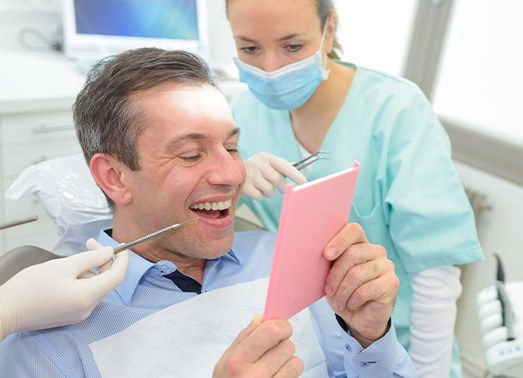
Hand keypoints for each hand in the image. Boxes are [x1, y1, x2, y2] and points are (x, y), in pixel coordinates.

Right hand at [0, 239, 128, 339]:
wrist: (6, 310)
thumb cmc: (32, 286)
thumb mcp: (64, 265)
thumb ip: (91, 258)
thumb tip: (110, 252)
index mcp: (89, 296)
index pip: (118, 277)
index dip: (123, 260)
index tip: (122, 246)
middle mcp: (88, 309)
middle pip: (107, 281)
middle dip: (103, 260)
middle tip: (90, 243)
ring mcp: (79, 314)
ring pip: (95, 286)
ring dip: (92, 269)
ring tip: (74, 258)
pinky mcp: (70, 315)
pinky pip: (85, 294)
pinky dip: (83, 279)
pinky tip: (68, 272)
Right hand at [213, 315, 303, 376]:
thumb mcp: (226, 360)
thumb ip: (244, 337)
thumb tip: (261, 318)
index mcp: (238, 360)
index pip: (272, 331)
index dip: (281, 326)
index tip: (280, 329)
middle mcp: (254, 376)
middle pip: (287, 346)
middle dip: (282, 346)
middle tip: (271, 353)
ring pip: (296, 362)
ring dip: (288, 362)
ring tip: (273, 368)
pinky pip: (296, 377)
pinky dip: (289, 375)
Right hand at [243, 152, 306, 199]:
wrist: (231, 173)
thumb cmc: (257, 170)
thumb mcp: (268, 164)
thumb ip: (282, 166)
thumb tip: (298, 169)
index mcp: (266, 157)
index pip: (284, 165)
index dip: (295, 174)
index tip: (305, 182)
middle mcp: (257, 162)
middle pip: (277, 180)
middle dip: (281, 187)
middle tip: (280, 188)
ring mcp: (249, 173)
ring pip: (269, 190)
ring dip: (269, 192)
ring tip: (263, 187)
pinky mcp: (243, 185)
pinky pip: (259, 196)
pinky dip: (260, 196)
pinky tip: (254, 190)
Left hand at [323, 223, 398, 346]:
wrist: (359, 317)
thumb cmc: (342, 291)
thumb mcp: (331, 274)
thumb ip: (329, 260)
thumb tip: (318, 250)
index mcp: (360, 243)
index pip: (353, 230)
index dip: (339, 240)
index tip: (326, 255)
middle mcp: (376, 250)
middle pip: (352, 253)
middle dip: (335, 275)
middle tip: (328, 290)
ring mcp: (386, 265)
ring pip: (356, 274)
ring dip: (342, 292)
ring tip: (339, 301)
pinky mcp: (392, 283)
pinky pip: (365, 290)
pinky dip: (353, 301)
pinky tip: (352, 304)